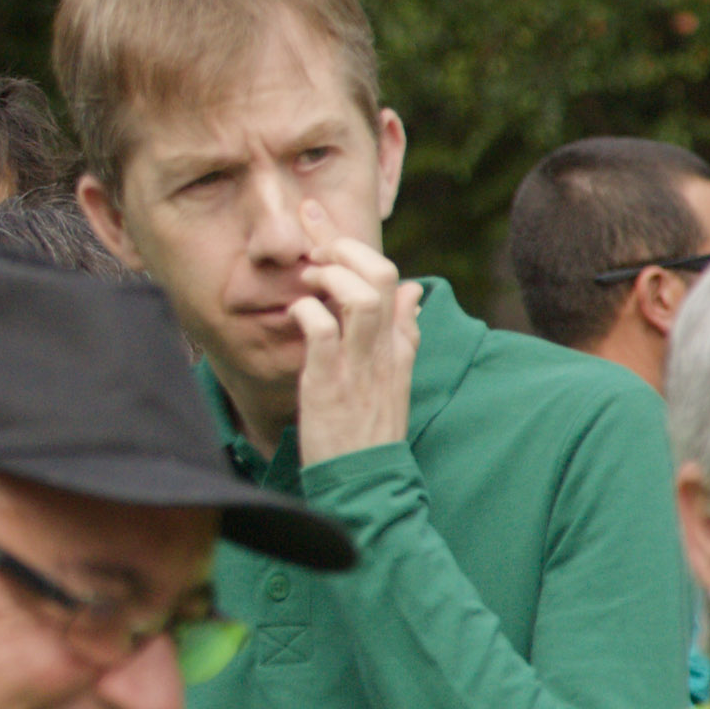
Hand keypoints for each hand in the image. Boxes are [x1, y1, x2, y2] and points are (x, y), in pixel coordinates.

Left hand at [288, 200, 423, 460]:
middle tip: (312, 243)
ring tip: (307, 276)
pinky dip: (308, 312)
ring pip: (361, 298)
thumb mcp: (394, 378)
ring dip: (331, 275)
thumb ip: (402, 333)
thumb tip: (413, 291)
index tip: (322, 224)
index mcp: (398, 347)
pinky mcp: (329, 385)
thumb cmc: (368, 428)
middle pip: (382, 277)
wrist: (365, 484)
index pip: (394, 281)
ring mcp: (358, 367)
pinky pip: (323, 334)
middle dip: (345, 247)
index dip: (357, 247)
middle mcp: (383, 351)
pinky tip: (296, 311)